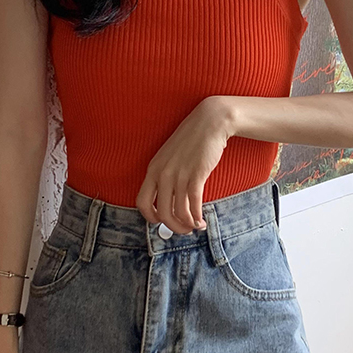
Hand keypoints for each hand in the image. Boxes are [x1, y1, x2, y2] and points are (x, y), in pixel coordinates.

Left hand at [137, 96, 234, 234]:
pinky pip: (193, 204)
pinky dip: (197, 217)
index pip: (142, 202)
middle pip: (161, 212)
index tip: (162, 222)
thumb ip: (167, 176)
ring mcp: (179, 174)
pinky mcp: (196, 175)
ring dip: (188, 224)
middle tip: (184, 230)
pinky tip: (202, 220)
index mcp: (153, 170)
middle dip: (173, 227)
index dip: (151, 218)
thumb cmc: (192, 141)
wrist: (210, 122)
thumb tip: (169, 201)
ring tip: (196, 226)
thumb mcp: (171, 157)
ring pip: (178, 212)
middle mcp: (162, 174)